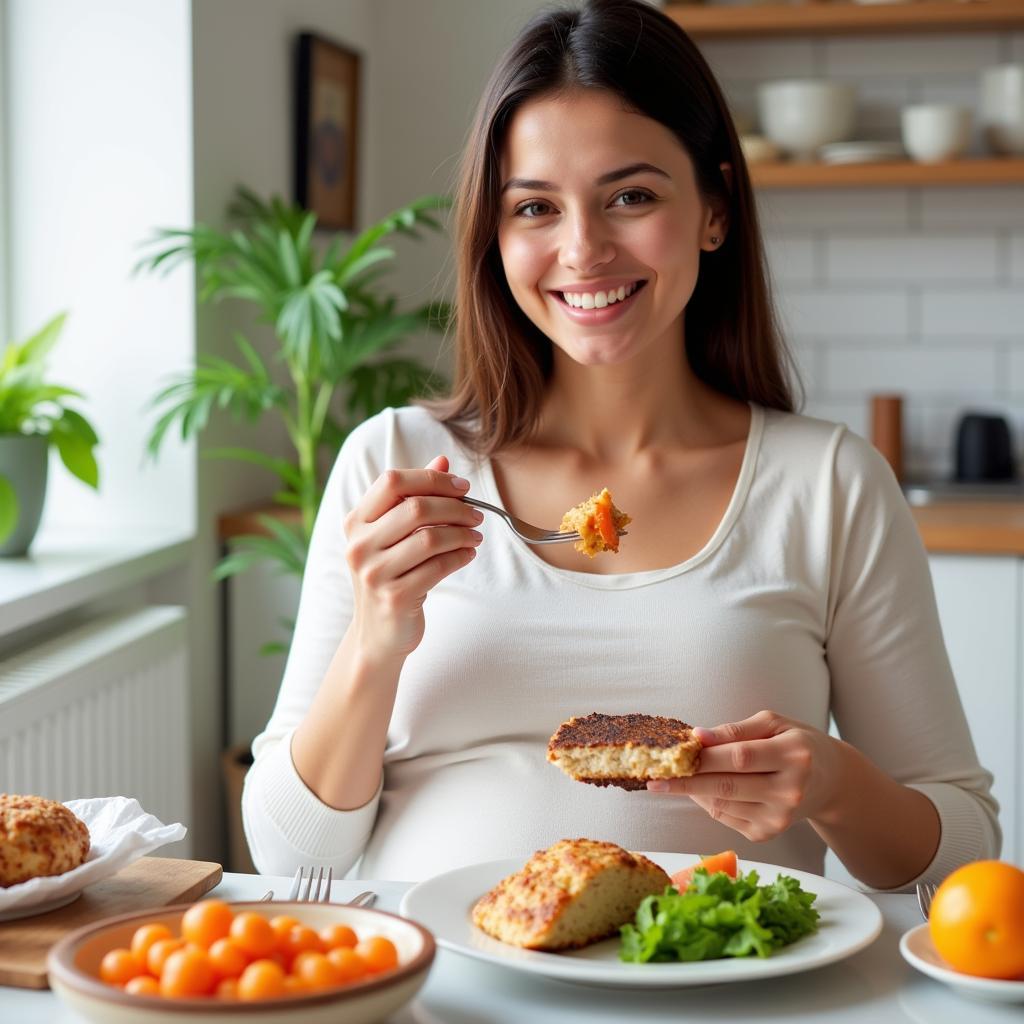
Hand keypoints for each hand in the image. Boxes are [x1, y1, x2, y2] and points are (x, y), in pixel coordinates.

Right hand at [344, 455, 482, 661]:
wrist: (377, 634)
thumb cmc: (390, 575)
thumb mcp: (393, 535)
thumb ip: (414, 496)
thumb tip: (442, 460)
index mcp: (356, 521)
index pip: (393, 481)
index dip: (432, 478)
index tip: (461, 487)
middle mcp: (359, 545)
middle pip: (415, 508)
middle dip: (454, 507)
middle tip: (476, 514)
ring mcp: (373, 573)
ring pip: (429, 538)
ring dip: (461, 533)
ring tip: (475, 535)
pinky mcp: (394, 597)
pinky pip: (437, 568)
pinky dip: (459, 557)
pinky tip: (468, 554)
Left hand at [646, 710, 844, 842]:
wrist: (830, 781)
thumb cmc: (795, 743)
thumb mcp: (772, 724)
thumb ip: (734, 731)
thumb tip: (698, 736)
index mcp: (794, 755)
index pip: (740, 758)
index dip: (704, 757)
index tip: (672, 755)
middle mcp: (790, 790)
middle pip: (726, 786)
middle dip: (685, 782)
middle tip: (653, 779)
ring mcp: (780, 817)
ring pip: (721, 804)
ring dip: (692, 791)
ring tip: (675, 777)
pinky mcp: (768, 833)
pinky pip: (725, 817)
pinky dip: (707, 802)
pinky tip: (701, 788)